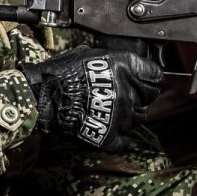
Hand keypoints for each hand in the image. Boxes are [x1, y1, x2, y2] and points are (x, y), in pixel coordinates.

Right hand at [23, 47, 164, 150]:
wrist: (42, 98)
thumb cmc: (59, 74)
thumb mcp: (87, 54)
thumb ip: (110, 60)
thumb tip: (121, 62)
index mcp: (124, 69)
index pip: (154, 74)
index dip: (148, 77)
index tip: (144, 80)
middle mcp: (128, 92)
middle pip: (151, 96)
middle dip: (142, 96)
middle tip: (127, 95)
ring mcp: (122, 116)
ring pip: (140, 118)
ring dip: (130, 115)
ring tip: (114, 112)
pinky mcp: (111, 135)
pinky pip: (126, 141)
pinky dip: (120, 137)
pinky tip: (111, 130)